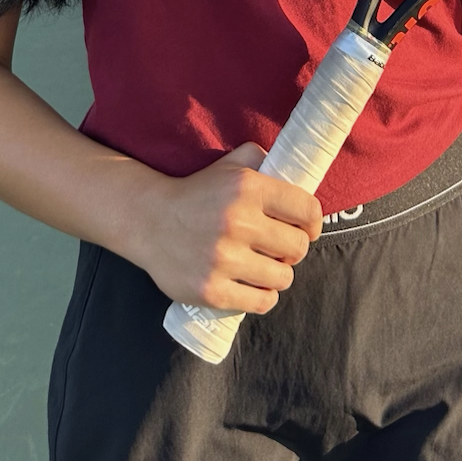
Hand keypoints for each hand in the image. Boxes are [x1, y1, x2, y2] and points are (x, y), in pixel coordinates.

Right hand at [126, 142, 322, 312]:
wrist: (148, 221)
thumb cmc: (197, 192)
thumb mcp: (229, 164)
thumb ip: (261, 158)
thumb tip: (292, 167)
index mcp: (247, 188)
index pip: (307, 210)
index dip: (313, 221)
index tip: (307, 227)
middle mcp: (238, 223)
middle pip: (298, 247)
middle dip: (294, 248)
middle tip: (281, 247)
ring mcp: (224, 260)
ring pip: (283, 277)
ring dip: (279, 273)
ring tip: (266, 265)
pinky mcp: (212, 291)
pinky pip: (261, 302)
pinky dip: (264, 296)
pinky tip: (255, 285)